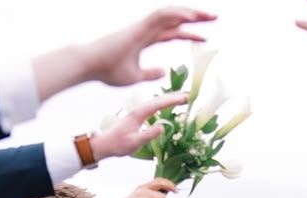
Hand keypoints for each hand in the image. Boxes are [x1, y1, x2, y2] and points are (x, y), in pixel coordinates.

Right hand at [79, 7, 216, 86]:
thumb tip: (164, 71)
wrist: (92, 66)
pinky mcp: (139, 26)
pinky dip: (177, 14)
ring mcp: (143, 26)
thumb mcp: (135, 76)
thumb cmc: (108, 71)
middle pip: (175, 20)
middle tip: (214, 18)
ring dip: (190, 13)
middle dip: (195, 18)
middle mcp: (146, 30)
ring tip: (209, 15)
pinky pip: (162, 15)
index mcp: (145, 39)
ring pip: (171, 14)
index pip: (172, 33)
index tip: (205, 38)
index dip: (188, 34)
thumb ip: (150, 73)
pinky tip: (191, 16)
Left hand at [91, 92, 188, 160]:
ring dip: (169, 100)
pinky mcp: (137, 116)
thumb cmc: (118, 145)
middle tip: (188, 95)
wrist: (104, 143)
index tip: (184, 97)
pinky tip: (167, 105)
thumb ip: (148, 135)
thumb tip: (162, 127)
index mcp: (138, 113)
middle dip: (174, 97)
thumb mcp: (134, 142)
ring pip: (156, 102)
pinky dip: (162, 105)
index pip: (158, 104)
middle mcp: (138, 110)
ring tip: (181, 98)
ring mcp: (138, 112)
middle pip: (159, 100)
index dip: (172, 100)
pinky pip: (153, 107)